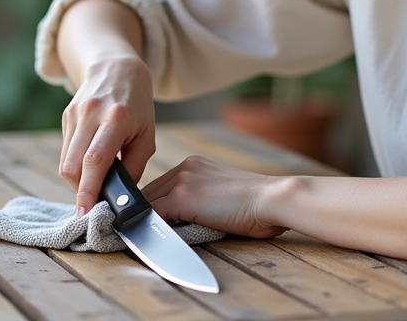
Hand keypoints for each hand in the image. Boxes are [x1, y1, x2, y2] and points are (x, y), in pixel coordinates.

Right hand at [59, 56, 155, 215]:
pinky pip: (65, 151)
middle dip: (80, 191)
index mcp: (117, 118)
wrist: (117, 69)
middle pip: (72, 165)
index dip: (87, 190)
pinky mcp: (66, 115)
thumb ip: (134, 167)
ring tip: (94, 182)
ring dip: (77, 180)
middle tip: (93, 204)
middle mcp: (91, 114)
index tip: (85, 213)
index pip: (95, 161)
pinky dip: (75, 164)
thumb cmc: (138, 105)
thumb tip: (119, 196)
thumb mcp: (147, 135)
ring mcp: (75, 113)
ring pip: (65, 161)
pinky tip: (89, 163)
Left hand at [142, 156, 288, 238]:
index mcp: (194, 164)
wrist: (270, 199)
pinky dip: (149, 229)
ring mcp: (183, 180)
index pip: (160, 187)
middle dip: (142, 215)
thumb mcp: (221, 196)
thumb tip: (178, 222)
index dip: (151, 207)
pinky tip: (149, 243)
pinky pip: (154, 215)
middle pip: (149, 193)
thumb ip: (199, 202)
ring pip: (147, 204)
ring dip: (144, 223)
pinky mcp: (182, 197)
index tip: (146, 223)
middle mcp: (185, 167)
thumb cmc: (256, 205)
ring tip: (139, 240)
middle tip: (136, 235)